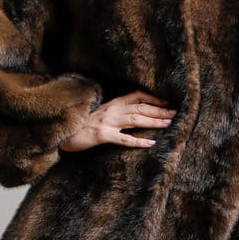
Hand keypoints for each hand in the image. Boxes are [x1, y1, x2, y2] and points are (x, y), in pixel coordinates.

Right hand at [58, 89, 175, 152]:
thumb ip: (114, 111)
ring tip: (169, 124)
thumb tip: (132, 113)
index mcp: (111, 104)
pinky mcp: (102, 136)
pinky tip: (151, 143)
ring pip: (136, 119)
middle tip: (176, 113)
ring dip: (154, 121)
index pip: (136, 95)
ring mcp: (107, 123)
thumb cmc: (80, 124)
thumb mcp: (99, 113)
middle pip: (140, 108)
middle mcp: (111, 110)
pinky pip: (124, 139)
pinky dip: (138, 141)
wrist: (62, 131)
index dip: (153, 98)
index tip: (167, 102)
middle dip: (160, 110)